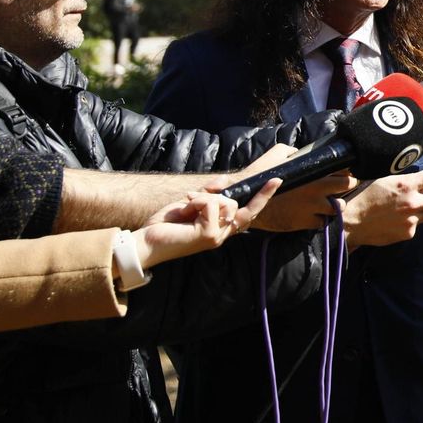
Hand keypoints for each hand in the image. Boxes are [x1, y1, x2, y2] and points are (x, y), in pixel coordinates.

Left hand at [136, 181, 278, 268]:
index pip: (248, 212)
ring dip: (202, 198)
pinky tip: (183, 211)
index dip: (263, 196)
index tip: (276, 179)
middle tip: (190, 200)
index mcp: (219, 228)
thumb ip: (208, 193)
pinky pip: (211, 204)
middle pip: (234, 203)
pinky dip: (197, 201)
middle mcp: (221, 234)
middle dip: (213, 194)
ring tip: (184, 208)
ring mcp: (216, 236)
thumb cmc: (166, 226)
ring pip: (224, 202)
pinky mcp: (208, 235)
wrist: (146, 243)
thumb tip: (224, 181)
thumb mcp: (189, 204)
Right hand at [212, 143, 356, 232]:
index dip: (345, 169)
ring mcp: (311, 207)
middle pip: (348, 186)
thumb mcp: (278, 153)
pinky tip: (314, 215)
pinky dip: (320, 219)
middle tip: (343, 187)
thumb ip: (294, 151)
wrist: (247, 198)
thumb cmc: (261, 174)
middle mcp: (316, 189)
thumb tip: (301, 151)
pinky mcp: (303, 221)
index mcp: (312, 171)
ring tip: (329, 203)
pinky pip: (321, 223)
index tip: (344, 171)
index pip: (342, 168)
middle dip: (348, 186)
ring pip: (338, 208)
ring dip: (336, 205)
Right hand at [339, 163, 422, 247]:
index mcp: (406, 184)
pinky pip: (417, 225)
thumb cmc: (364, 197)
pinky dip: (411, 221)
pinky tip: (396, 220)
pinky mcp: (408, 233)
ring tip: (407, 208)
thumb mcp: (385, 180)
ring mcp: (412, 219)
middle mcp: (413, 202)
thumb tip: (420, 179)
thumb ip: (405, 181)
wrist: (351, 223)